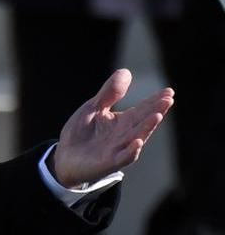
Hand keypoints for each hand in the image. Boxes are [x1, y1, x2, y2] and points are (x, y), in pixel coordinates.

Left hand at [53, 69, 173, 187]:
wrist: (65, 157)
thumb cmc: (81, 133)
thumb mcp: (94, 108)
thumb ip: (109, 93)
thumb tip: (126, 71)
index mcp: (122, 122)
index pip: (142, 109)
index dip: (155, 101)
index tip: (169, 91)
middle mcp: (125, 135)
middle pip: (143, 121)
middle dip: (156, 110)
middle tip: (168, 99)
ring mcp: (118, 149)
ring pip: (137, 137)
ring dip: (147, 127)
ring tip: (157, 115)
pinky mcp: (109, 162)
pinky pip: (123, 157)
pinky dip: (131, 150)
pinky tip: (137, 142)